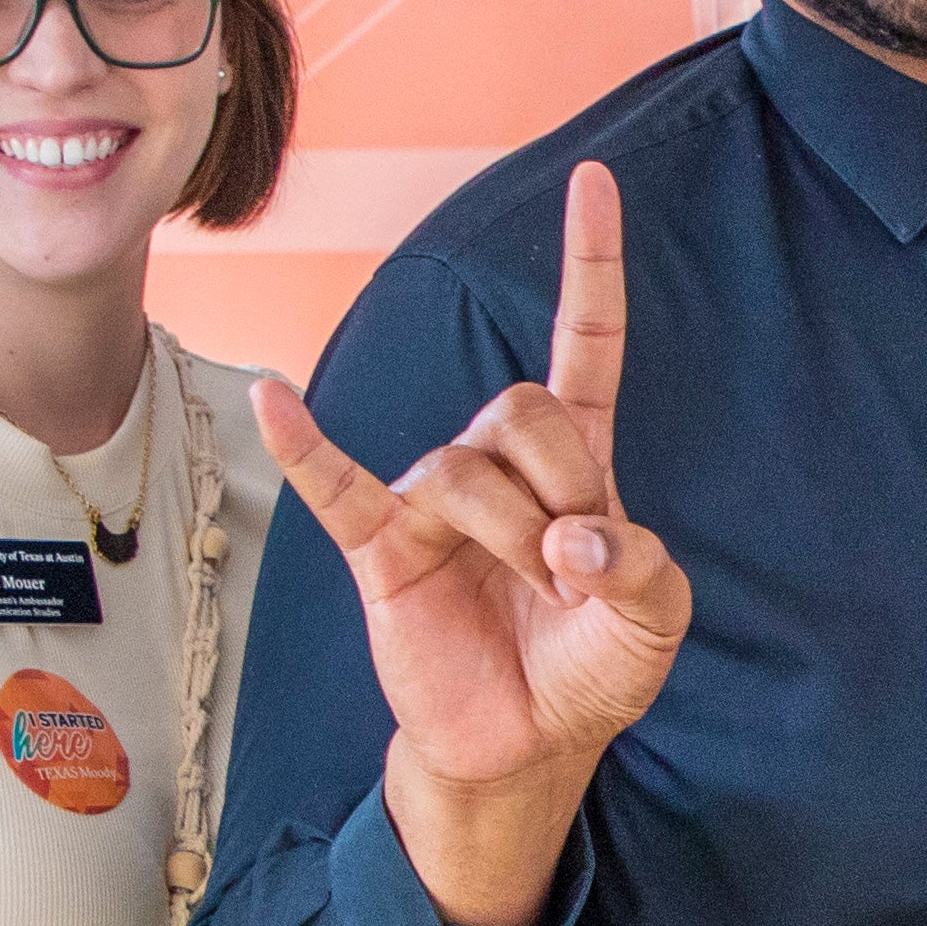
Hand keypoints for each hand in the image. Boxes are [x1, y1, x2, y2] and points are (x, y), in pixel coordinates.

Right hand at [258, 161, 694, 820]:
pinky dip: (302, 444)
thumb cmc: (590, 666)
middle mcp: (499, 464)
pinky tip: (271, 399)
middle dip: (561, 485)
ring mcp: (434, 500)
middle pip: (520, 407)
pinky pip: (334, 486)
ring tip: (536, 590)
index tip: (594, 179)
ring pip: (464, 467)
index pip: (584, 342)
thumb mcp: (655, 618)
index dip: (591, 264)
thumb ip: (642, 566)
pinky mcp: (382, 547)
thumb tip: (573, 538)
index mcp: (576, 459)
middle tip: (575, 564)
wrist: (529, 746)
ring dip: (514, 533)